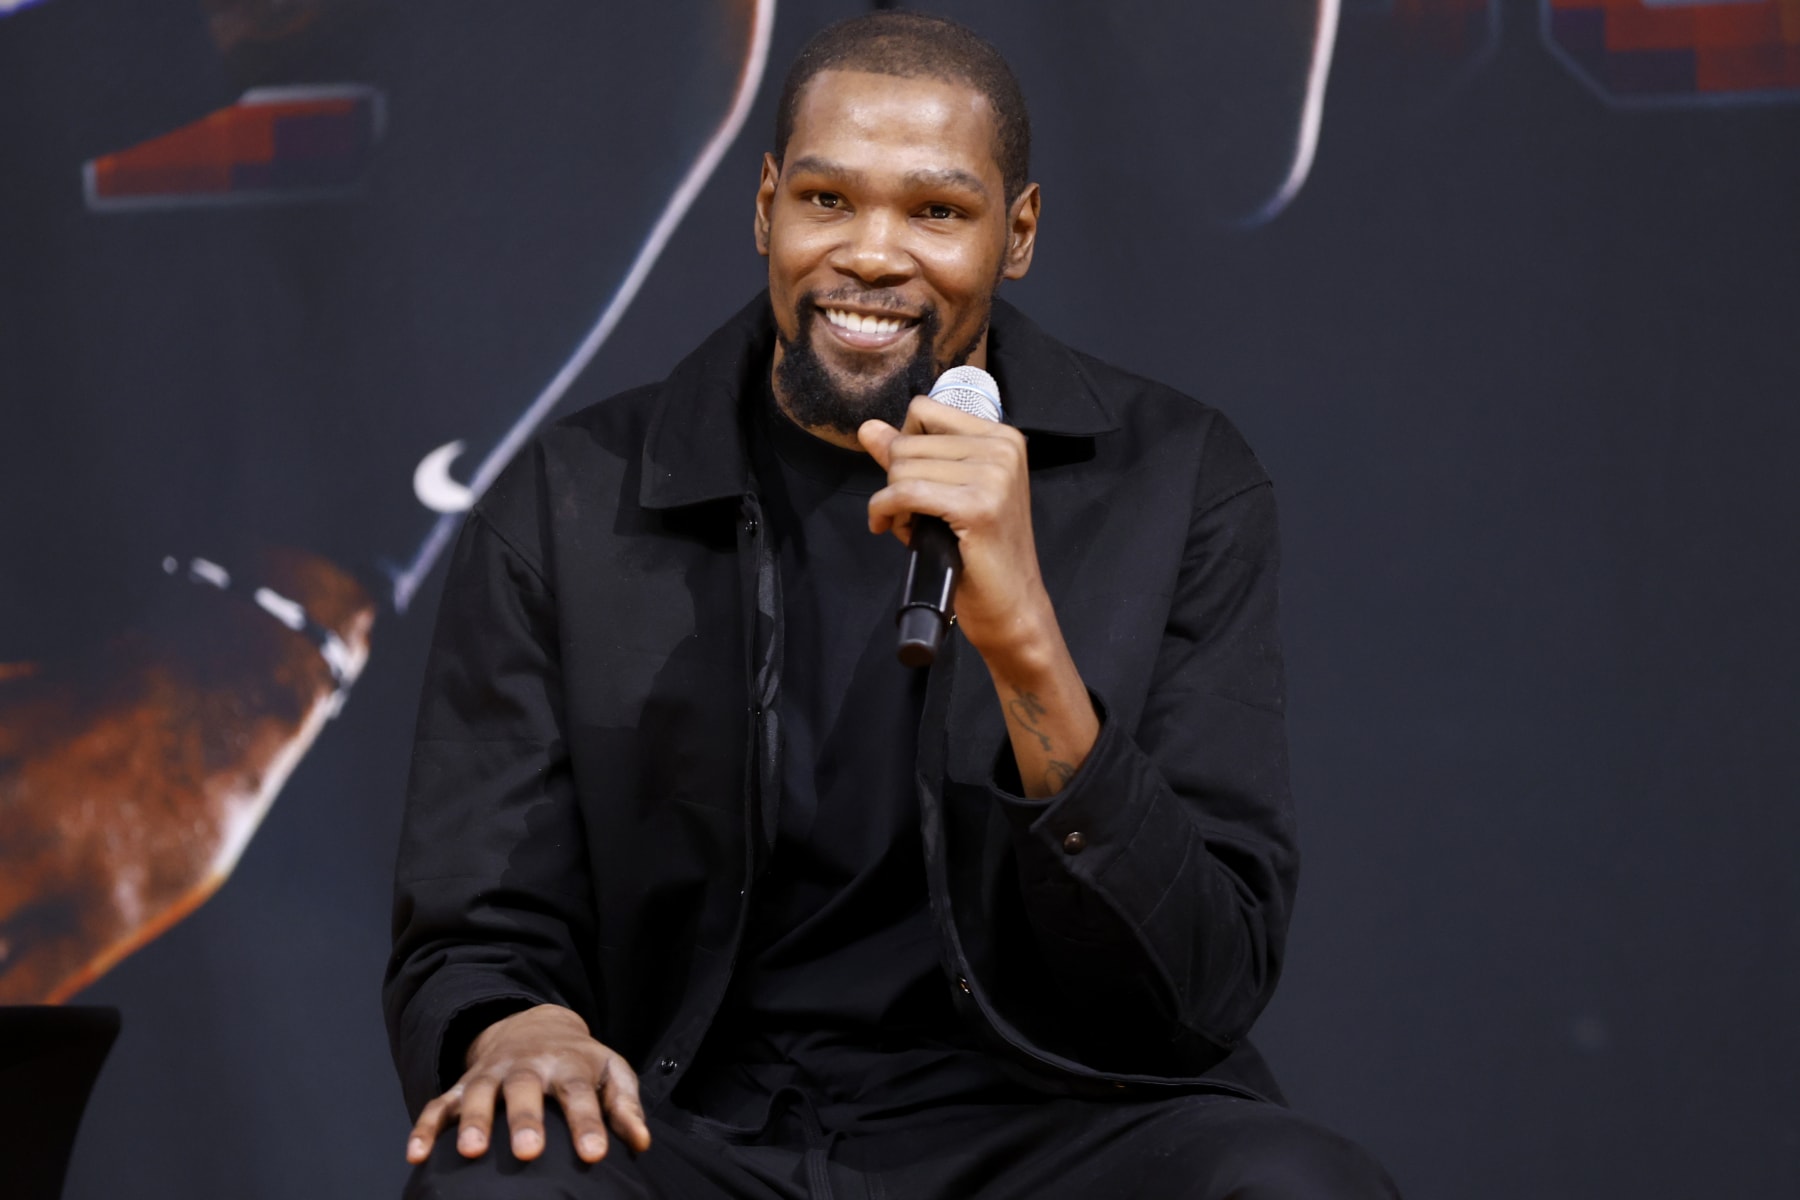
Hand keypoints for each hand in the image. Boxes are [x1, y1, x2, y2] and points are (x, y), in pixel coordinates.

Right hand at [404, 1004, 650, 1166]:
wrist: (536, 1026)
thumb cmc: (580, 1062)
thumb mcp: (611, 1072)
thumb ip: (625, 1106)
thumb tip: (641, 1143)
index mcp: (568, 1066)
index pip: (580, 1094)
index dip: (588, 1124)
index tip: (595, 1154)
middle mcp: (527, 1067)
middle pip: (525, 1091)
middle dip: (525, 1121)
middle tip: (528, 1153)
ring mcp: (492, 1074)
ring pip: (480, 1095)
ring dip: (474, 1122)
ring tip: (472, 1152)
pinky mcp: (464, 1085)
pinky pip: (441, 1105)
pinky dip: (427, 1127)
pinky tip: (416, 1155)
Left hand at [858, 396, 1053, 661]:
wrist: (1011, 605)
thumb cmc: (979, 554)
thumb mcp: (945, 493)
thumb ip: (908, 455)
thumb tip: (867, 428)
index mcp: (1002, 437)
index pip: (924, 409)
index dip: (904, 444)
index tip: (910, 480)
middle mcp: (1002, 448)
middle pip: (908, 440)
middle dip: (895, 478)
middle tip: (907, 513)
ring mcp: (993, 475)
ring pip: (901, 467)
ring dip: (891, 500)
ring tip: (907, 525)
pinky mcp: (977, 506)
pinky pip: (904, 493)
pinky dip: (884, 510)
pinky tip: (887, 527)